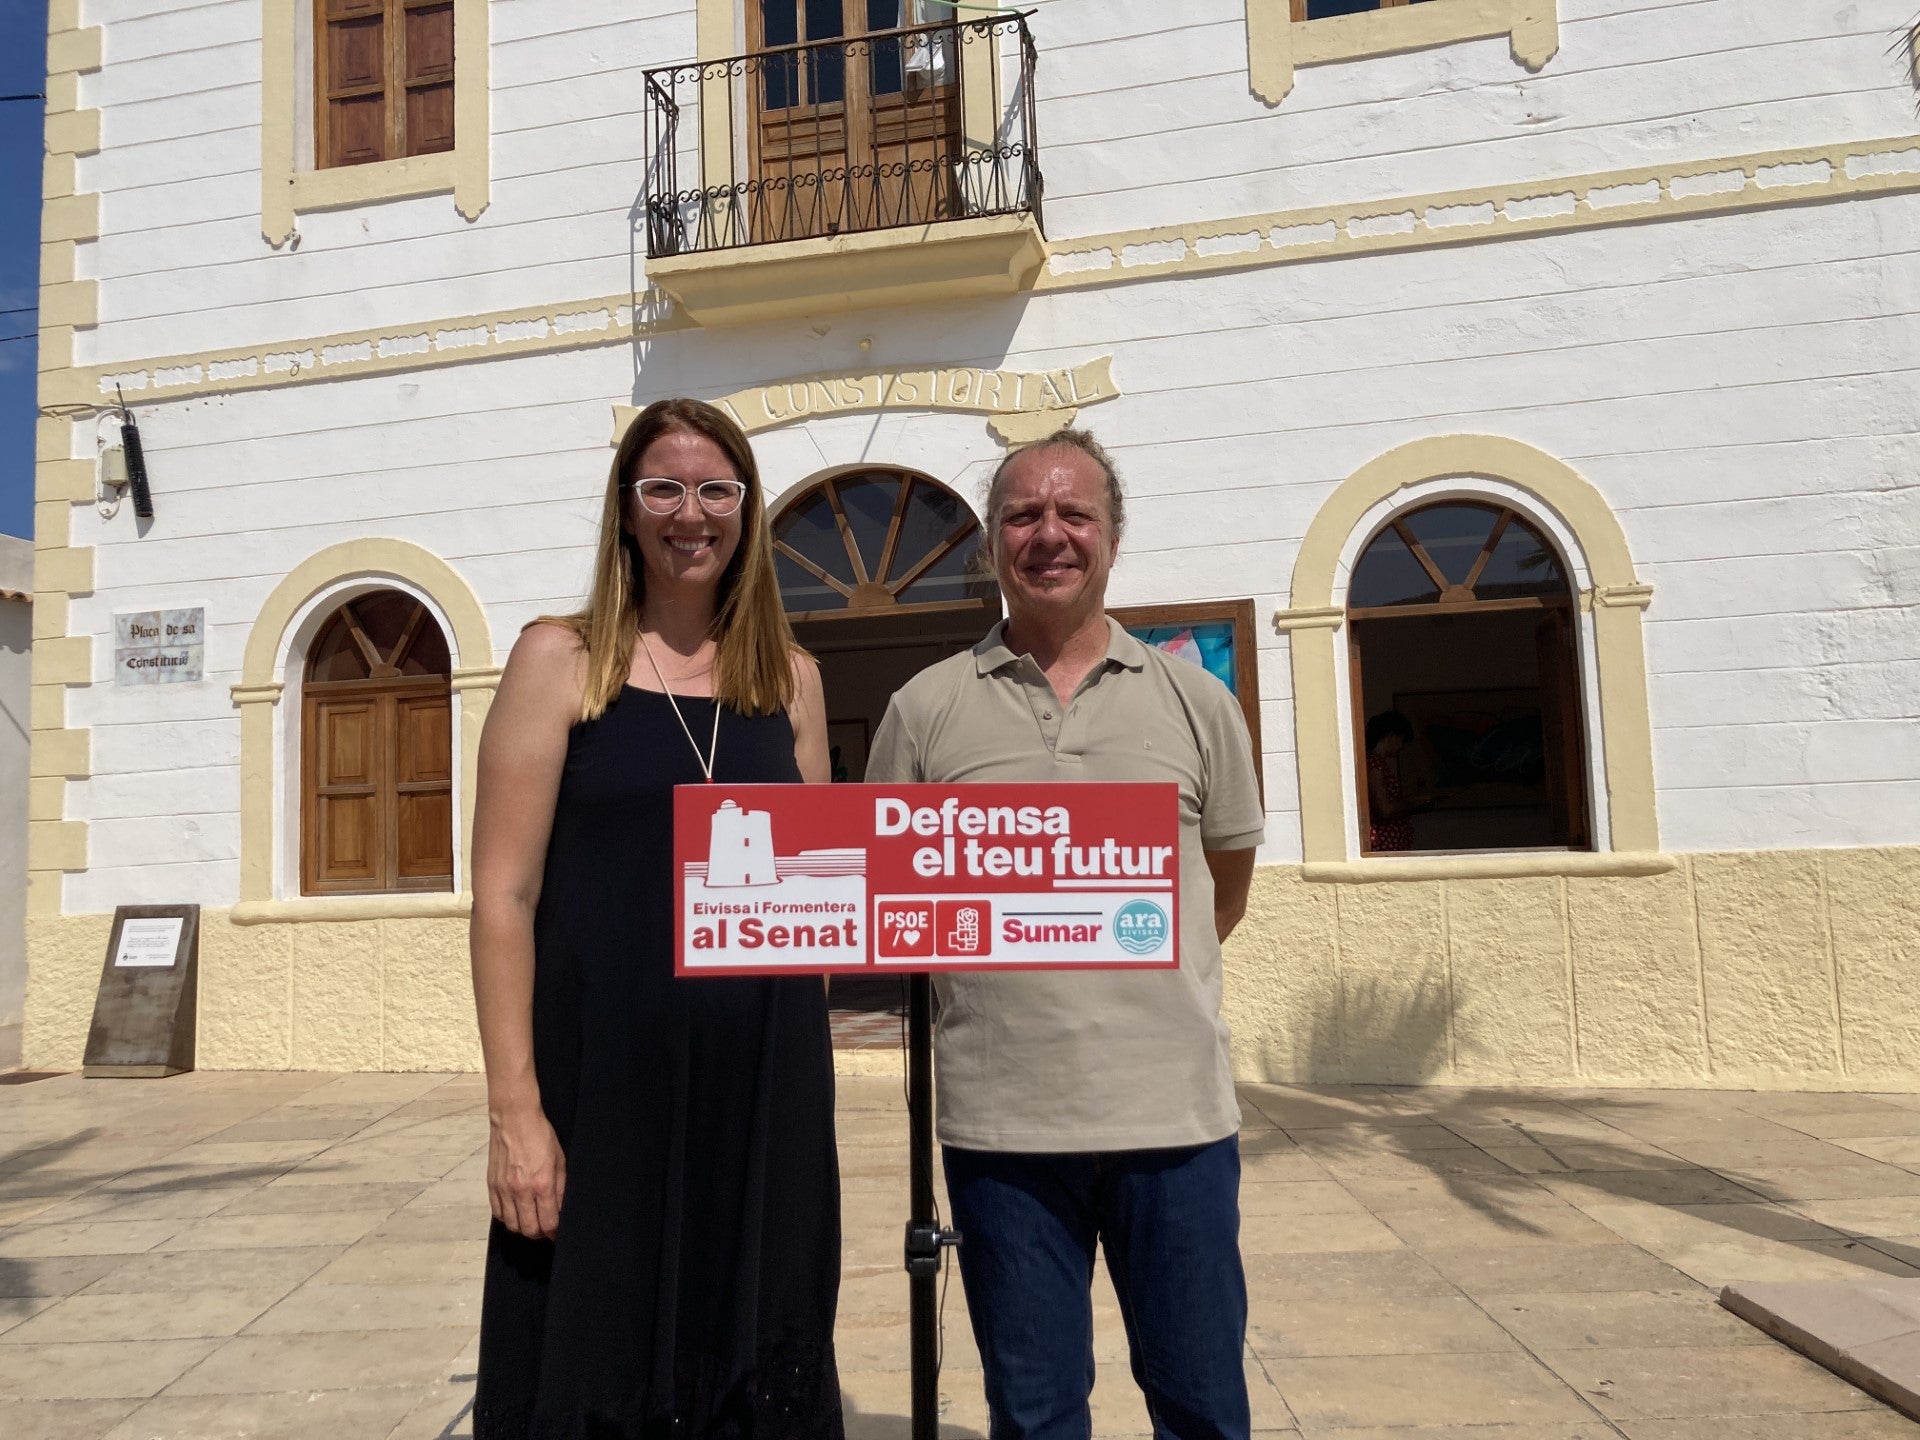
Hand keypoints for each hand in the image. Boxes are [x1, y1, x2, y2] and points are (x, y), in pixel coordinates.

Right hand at [487, 1103, 566, 1239]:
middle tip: (545, 1229)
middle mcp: (521, 1190)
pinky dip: (507, 1218)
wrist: (514, 1118)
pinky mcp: (492, 1185)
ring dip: (523, 1228)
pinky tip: (515, 1212)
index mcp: (541, 1184)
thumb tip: (561, 1210)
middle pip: (529, 1230)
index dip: (554, 1233)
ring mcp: (504, 1189)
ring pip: (512, 1225)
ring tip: (531, 1222)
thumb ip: (560, 1188)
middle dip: (540, 1234)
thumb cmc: (540, 1135)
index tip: (557, 1233)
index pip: (548, 1223)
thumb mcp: (560, 1160)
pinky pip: (497, 1213)